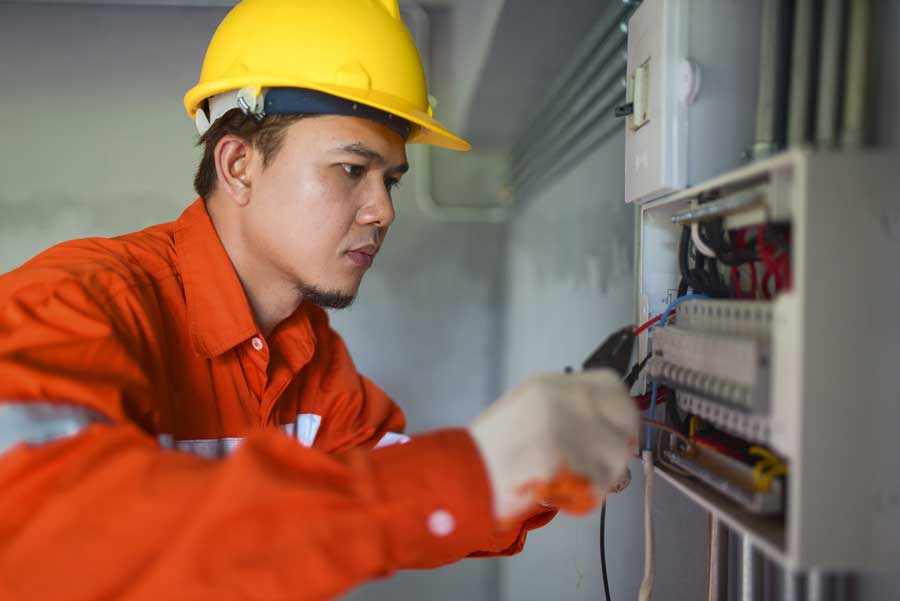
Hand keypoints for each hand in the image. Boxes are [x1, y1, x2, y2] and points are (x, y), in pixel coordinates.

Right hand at [468, 369, 637, 522]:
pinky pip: (599, 487)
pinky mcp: (573, 462)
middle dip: (618, 444)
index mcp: (553, 384)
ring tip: (568, 480)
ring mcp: (572, 429)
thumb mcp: (526, 407)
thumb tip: (602, 424)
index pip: (614, 385)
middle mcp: (568, 400)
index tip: (614, 428)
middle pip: (626, 418)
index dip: (618, 411)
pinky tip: (559, 492)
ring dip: (600, 476)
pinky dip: (584, 497)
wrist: (465, 475)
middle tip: (601, 463)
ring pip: (617, 458)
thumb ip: (564, 408)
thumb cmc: (490, 451)